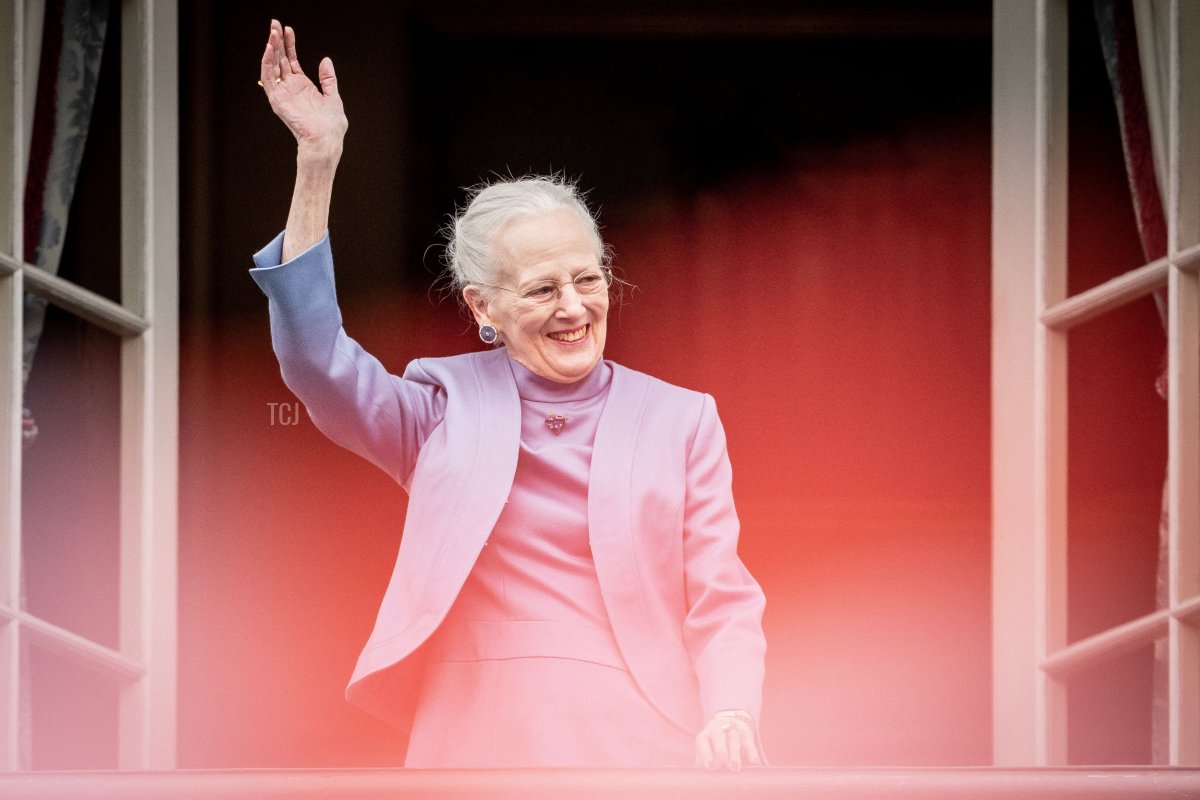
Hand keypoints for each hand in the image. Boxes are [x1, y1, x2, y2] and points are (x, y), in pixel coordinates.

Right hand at [260, 20, 346, 163]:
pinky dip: (267, 63)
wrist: (326, 139)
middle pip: (280, 59)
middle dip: (277, 41)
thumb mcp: (333, 96)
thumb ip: (328, 78)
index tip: (288, 29)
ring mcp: (282, 93)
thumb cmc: (331, 124)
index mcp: (303, 86)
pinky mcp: (276, 99)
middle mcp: (290, 88)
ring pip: (272, 66)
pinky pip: (268, 78)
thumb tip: (325, 60)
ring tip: (272, 32)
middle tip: (274, 23)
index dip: (289, 45)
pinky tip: (269, 49)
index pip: (291, 60)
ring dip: (271, 48)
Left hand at [694, 712, 761, 770]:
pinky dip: (752, 753)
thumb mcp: (706, 750)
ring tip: (734, 768)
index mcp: (705, 735)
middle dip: (720, 752)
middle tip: (723, 768)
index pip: (702, 741)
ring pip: (734, 737)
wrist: (729, 725)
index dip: (706, 754)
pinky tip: (752, 763)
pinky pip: (749, 742)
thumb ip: (702, 762)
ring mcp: (733, 730)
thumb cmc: (713, 746)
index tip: (711, 767)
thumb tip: (699, 777)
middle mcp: (718, 729)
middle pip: (718, 735)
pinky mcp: (746, 734)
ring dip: (734, 753)